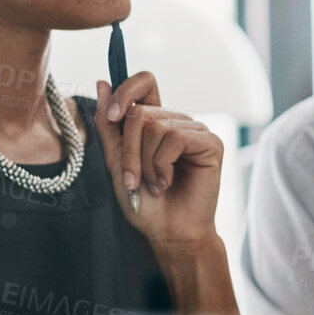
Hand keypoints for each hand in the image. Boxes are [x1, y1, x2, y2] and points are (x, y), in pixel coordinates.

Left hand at [93, 72, 223, 248]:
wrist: (167, 232)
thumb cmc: (144, 202)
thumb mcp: (115, 161)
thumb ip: (109, 125)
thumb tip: (103, 82)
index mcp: (156, 121)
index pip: (144, 83)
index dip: (126, 91)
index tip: (112, 117)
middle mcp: (177, 121)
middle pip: (141, 112)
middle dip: (128, 151)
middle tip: (133, 180)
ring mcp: (195, 130)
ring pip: (155, 126)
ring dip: (144, 163)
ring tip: (153, 184)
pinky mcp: (211, 142)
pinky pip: (175, 138)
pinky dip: (162, 165)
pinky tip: (167, 181)